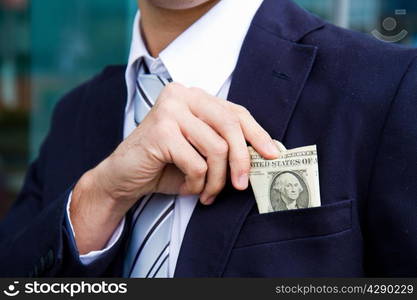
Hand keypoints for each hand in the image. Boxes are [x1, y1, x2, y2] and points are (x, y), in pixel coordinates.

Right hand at [70, 82, 277, 252]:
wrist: (124, 177)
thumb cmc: (166, 165)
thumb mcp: (201, 151)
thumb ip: (226, 145)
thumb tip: (265, 154)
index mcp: (195, 96)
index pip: (236, 112)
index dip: (257, 134)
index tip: (272, 155)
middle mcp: (182, 95)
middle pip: (230, 125)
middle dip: (241, 160)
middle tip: (241, 185)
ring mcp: (169, 110)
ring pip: (216, 148)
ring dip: (216, 180)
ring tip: (207, 192)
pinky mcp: (160, 131)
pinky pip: (196, 163)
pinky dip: (197, 183)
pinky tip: (188, 188)